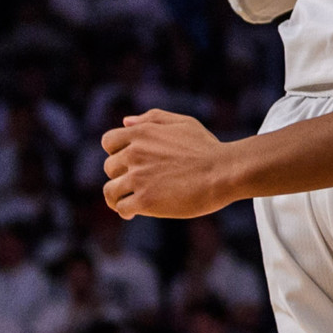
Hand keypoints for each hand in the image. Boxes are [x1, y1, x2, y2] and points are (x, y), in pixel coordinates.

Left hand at [102, 111, 235, 219]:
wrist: (224, 172)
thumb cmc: (207, 148)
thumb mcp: (182, 123)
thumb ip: (152, 119)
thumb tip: (125, 122)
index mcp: (142, 133)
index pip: (109, 142)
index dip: (116, 152)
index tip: (128, 162)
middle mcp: (134, 154)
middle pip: (109, 167)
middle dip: (121, 175)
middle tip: (137, 184)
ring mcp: (138, 178)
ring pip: (110, 191)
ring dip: (117, 197)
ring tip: (127, 203)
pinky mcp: (145, 201)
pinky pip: (122, 208)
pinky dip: (125, 211)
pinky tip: (134, 213)